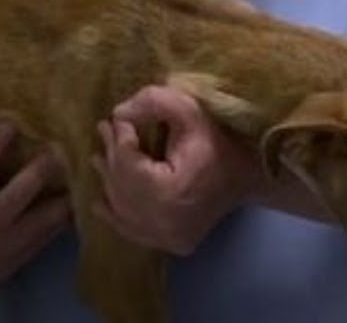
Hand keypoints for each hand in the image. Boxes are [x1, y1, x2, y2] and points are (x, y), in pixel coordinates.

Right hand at [0, 121, 69, 321]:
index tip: (10, 122)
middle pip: (19, 197)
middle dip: (41, 172)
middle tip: (59, 146)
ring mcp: (0, 249)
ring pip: (41, 223)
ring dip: (61, 198)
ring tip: (80, 172)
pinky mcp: (12, 262)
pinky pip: (44, 241)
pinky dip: (61, 222)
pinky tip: (76, 202)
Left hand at [91, 85, 257, 255]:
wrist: (246, 178)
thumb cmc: (218, 142)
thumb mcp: (189, 110)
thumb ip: (153, 103)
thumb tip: (118, 115)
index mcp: (170, 192)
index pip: (129, 162)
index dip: (119, 137)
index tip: (116, 119)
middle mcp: (165, 222)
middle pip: (123, 185)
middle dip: (111, 155)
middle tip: (103, 130)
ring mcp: (167, 238)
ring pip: (123, 208)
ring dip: (109, 181)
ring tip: (100, 157)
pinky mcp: (171, 244)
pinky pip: (133, 230)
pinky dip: (116, 214)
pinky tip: (100, 202)